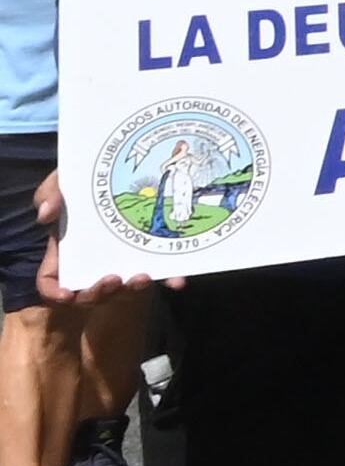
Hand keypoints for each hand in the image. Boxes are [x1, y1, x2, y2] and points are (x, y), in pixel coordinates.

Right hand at [33, 173, 173, 305]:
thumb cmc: (83, 182)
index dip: (56, 293)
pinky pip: (159, 273)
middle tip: (114, 279)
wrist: (124, 171)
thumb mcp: (62, 182)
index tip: (67, 294)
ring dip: (133, 290)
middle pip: (90, 293)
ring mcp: (122, 261)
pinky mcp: (149, 256)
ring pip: (125, 289)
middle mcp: (92, 263)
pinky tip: (176, 281)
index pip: (51, 282)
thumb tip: (46, 214)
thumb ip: (50, 194)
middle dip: (100, 293)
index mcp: (65, 252)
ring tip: (143, 277)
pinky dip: (167, 279)